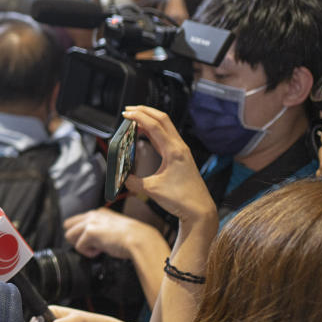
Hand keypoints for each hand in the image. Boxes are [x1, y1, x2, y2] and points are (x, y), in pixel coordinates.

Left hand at [63, 208, 153, 259]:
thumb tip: (92, 240)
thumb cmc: (131, 238)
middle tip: (90, 246)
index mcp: (99, 213)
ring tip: (96, 249)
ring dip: (80, 245)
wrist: (140, 240)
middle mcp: (92, 215)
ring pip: (69, 236)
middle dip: (76, 238)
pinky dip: (88, 253)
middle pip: (67, 226)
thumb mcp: (113, 229)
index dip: (81, 234)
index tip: (94, 242)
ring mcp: (90, 222)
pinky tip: (99, 252)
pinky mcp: (90, 232)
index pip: (77, 221)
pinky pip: (78, 246)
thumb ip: (101, 230)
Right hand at [121, 106, 216, 222]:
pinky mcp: (181, 156)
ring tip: (134, 120)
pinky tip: (144, 134)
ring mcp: (181, 151)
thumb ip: (133, 181)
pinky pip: (166, 136)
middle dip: (145, 111)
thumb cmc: (182, 200)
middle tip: (129, 110)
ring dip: (150, 119)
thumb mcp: (151, 190)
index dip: (138, 117)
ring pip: (165, 126)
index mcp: (174, 151)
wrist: (199, 211)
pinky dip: (154, 131)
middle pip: (162, 119)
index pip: (154, 126)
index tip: (125, 114)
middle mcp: (179, 147)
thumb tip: (122, 177)